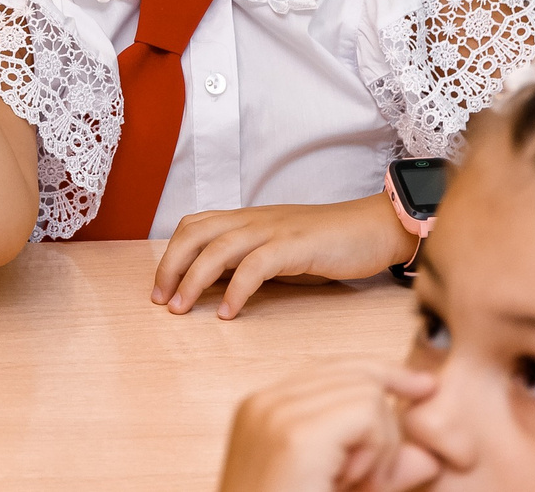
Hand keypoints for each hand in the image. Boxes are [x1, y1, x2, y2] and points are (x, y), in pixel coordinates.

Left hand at [155, 191, 415, 318]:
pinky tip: (229, 314)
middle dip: (171, 266)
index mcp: (247, 219)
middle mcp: (254, 219)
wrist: (375, 228)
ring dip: (194, 280)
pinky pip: (256, 265)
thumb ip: (248, 262)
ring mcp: (274, 230)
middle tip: (161, 301)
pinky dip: (237, 290)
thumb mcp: (279, 251)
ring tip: (181, 309)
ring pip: (218, 249)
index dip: (171, 255)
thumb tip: (215, 286)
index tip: (160, 289)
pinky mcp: (295, 246)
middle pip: (195, 233)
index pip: (194, 226)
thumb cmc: (328, 244)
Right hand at [218, 365, 440, 491]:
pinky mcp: (297, 435)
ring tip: (354, 485)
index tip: (424, 387)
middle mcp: (265, 403)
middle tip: (367, 481)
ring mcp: (276, 414)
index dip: (384, 373)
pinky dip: (376, 451)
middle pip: (356, 373)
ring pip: (368, 391)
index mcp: (263, 411)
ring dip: (380, 444)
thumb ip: (382, 473)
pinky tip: (353, 482)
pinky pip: (367, 414)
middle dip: (383, 425)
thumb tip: (429, 457)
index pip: (334, 369)